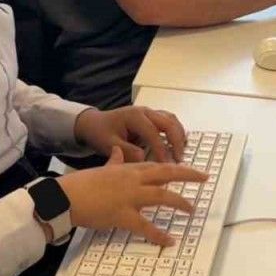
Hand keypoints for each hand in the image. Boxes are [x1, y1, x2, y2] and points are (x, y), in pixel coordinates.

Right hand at [58, 147, 207, 246]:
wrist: (67, 196)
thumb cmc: (82, 183)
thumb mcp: (102, 168)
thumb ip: (114, 160)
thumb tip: (118, 151)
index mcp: (128, 168)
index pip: (158, 164)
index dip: (177, 166)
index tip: (190, 169)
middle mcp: (133, 179)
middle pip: (166, 174)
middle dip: (187, 175)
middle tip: (204, 178)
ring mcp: (129, 196)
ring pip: (161, 196)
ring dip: (179, 202)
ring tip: (191, 209)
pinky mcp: (122, 215)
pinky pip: (145, 227)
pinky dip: (158, 235)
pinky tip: (169, 240)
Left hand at [74, 106, 188, 162]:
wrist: (95, 123)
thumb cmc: (101, 132)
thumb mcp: (108, 144)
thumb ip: (125, 151)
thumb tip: (142, 158)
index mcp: (134, 116)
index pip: (153, 132)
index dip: (161, 149)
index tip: (166, 164)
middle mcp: (145, 112)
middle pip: (168, 122)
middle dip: (176, 141)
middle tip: (179, 160)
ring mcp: (150, 113)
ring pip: (172, 120)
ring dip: (179, 136)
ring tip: (180, 154)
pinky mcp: (152, 118)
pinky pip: (170, 122)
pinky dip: (177, 133)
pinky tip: (178, 146)